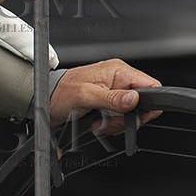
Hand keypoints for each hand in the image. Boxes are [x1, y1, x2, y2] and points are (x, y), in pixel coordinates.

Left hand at [46, 59, 161, 132]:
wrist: (45, 100)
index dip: (147, 104)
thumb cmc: (60, 92)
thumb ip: (112, 98)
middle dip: (127, 118)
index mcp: (118, 70)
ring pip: (132, 114)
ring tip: (99, 121)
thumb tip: (134, 99)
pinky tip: (98, 122)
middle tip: (109, 120)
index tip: (134, 116)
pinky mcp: (109, 102)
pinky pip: (121, 118)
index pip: (150, 85)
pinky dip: (111, 124)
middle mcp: (118, 79)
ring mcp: (114, 91)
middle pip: (142, 104)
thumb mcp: (86, 96)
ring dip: (116, 123)